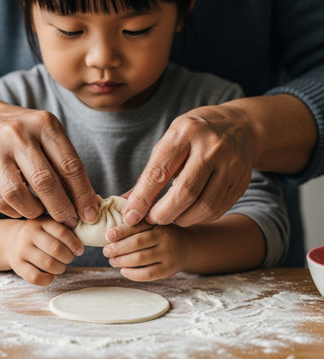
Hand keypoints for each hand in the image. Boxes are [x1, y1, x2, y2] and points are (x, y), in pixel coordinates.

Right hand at [0, 101, 98, 225]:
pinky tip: (24, 209)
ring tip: (43, 213)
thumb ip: (69, 169)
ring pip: (17, 194)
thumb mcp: (52, 141)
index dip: (82, 194)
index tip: (89, 215)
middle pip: (44, 181)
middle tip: (69, 222)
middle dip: (61, 208)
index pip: (69, 165)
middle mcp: (17, 134)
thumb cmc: (29, 138)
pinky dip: (15, 212)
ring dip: (34, 211)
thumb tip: (88, 208)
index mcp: (44, 124)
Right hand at [5, 216, 83, 285]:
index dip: (75, 243)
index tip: (80, 250)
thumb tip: (89, 230)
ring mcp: (21, 250)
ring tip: (61, 266)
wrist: (10, 240)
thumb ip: (65, 226)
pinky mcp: (17, 265)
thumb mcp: (48, 223)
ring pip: (48, 264)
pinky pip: (35, 277)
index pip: (62, 232)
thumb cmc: (39, 233)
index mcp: (41, 221)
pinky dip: (47, 279)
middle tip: (70, 258)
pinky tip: (51, 275)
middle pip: (56, 249)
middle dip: (68, 257)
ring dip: (60, 268)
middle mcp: (29, 233)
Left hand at [103, 222, 187, 280]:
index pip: (137, 226)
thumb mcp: (155, 223)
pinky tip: (123, 270)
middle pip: (137, 243)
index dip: (120, 231)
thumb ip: (137, 222)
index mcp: (159, 223)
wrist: (189, 247)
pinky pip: (147, 274)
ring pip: (140, 259)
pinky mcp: (168, 270)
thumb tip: (111, 229)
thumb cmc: (163, 234)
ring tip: (112, 261)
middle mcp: (165, 238)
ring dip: (122, 261)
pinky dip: (132, 274)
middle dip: (118, 248)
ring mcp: (168, 255)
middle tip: (106, 251)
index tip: (107, 236)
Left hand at [123, 102, 254, 226]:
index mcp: (185, 133)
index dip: (143, 198)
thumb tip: (128, 203)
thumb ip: (150, 173)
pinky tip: (190, 213)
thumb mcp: (169, 143)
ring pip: (205, 205)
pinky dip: (200, 218)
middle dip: (164, 214)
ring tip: (171, 217)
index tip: (131, 216)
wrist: (239, 126)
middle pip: (185, 192)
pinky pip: (219, 209)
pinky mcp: (242, 180)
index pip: (159, 172)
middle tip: (152, 220)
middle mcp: (211, 147)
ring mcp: (231, 163)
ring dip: (183, 219)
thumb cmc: (193, 136)